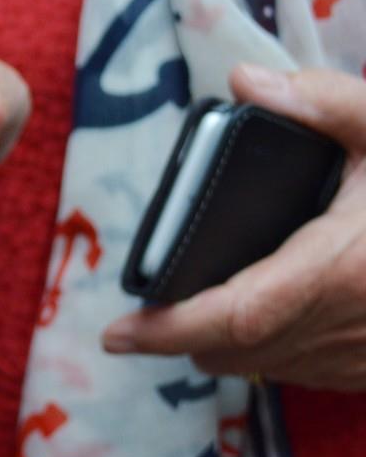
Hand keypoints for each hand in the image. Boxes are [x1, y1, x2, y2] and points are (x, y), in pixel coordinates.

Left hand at [103, 66, 365, 388]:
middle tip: (146, 317)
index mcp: (342, 270)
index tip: (115, 335)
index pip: (231, 316)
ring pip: (271, 370)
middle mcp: (352, 325)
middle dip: (183, 339)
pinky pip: (314, 374)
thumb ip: (325, 105)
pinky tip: (271, 325)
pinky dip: (279, 355)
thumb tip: (243, 81)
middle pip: (237, 352)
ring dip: (228, 350)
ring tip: (192, 321)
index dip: (166, 332)